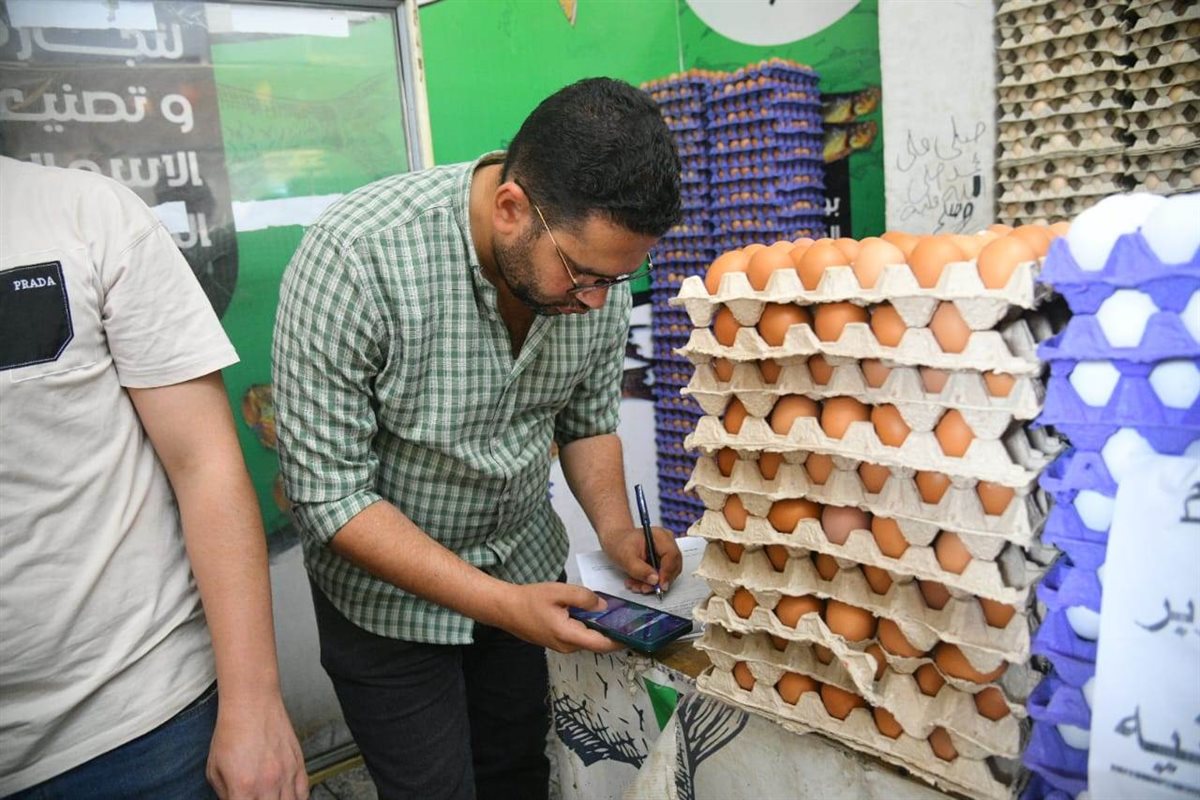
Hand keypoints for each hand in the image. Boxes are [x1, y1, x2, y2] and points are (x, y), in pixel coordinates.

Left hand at [207, 691, 307, 799]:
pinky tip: (287, 797)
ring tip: (270, 798)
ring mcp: (286, 775)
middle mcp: (268, 784)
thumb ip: (224, 793)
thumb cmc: (232, 731)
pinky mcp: (298, 764)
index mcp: (243, 788)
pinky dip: (296, 799)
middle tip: (253, 798)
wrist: (252, 703)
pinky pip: (303, 793)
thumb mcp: (215, 769)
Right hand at [494, 582, 626, 653]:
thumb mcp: (559, 592)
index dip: (621, 640)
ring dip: (600, 629)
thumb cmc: (530, 599)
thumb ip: (583, 598)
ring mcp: (561, 646)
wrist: (505, 608)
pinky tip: (592, 614)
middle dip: (613, 633)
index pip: (602, 644)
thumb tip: (603, 605)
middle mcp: (567, 646)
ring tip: (613, 613)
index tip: (636, 633)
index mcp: (569, 636)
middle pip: (597, 643)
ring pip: (587, 639)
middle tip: (628, 617)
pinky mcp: (556, 641)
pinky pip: (578, 637)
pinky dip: (588, 628)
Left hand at [596, 526, 682, 595]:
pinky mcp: (663, 562)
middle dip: (659, 581)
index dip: (668, 572)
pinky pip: (662, 576)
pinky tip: (637, 582)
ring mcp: (666, 553)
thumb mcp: (626, 558)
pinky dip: (649, 582)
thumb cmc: (620, 544)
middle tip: (645, 588)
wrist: (616, 542)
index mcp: (660, 536)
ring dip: (652, 584)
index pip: (672, 555)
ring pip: (668, 574)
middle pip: (673, 566)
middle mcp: (667, 543)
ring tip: (635, 585)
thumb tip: (655, 580)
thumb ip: (640, 570)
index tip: (660, 585)